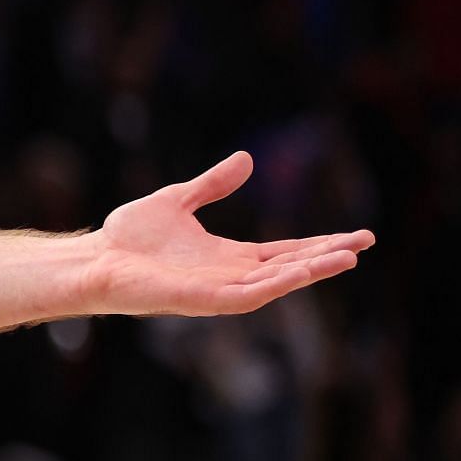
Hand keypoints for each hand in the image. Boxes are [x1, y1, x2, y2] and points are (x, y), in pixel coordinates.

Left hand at [88, 152, 373, 316]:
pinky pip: (249, 295)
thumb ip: (213, 184)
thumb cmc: (128, 237)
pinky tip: (301, 272)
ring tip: (347, 257)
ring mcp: (219, 290)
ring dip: (311, 271)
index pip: (285, 252)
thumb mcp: (178, 200)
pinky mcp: (204, 300)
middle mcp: (230, 276)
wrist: (95, 258)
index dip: (319, 244)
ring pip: (277, 283)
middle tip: (365, 243)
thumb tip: (246, 159)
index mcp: (228, 256)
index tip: (356, 236)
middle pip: (291, 267)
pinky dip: (277, 285)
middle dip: (327, 256)